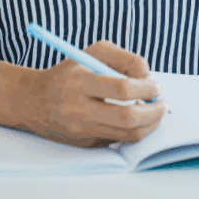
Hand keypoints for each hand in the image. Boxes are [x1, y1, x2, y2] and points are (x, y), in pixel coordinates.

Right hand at [21, 40, 167, 147]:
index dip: (146, 88)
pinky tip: (137, 119)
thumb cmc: (69, 72)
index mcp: (80, 82)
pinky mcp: (86, 145)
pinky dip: (133, 131)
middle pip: (128, 119)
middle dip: (154, 113)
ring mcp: (83, 132)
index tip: (156, 85)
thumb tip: (148, 77)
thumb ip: (125, 58)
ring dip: (149, 124)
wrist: (34, 101)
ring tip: (155, 111)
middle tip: (163, 104)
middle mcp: (79, 110)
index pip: (122, 88)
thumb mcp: (93, 52)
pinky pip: (118, 141)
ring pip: (127, 136)